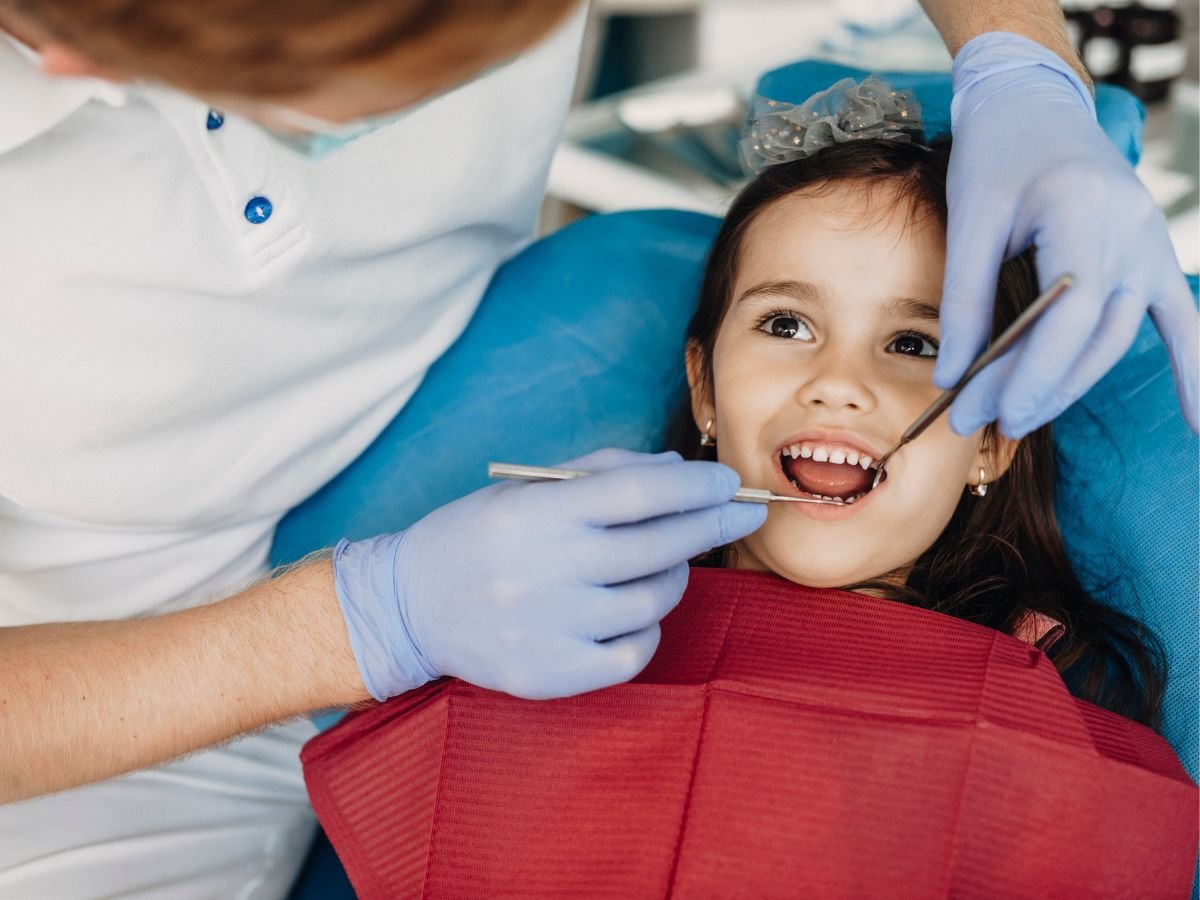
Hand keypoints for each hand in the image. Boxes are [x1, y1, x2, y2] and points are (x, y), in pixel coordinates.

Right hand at [331, 448, 764, 700]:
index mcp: (536, 514)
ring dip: (673, 577)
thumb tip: (681, 471)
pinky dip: (647, 629)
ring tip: (659, 564)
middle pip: (657, 547)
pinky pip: (633, 653)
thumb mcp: (527, 488)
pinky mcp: (550, 675)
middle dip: (710, 526)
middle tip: (739, 514)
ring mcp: (547, 628)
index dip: (694, 488)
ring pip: (652, 602)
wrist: (410, 606)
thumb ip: (604, 473)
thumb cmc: (477, 536)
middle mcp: (543, 571)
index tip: (729, 483)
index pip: (636, 495)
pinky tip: (632, 611)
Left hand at [938, 32, 1198, 437]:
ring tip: (1014, 419)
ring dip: (1068, 386)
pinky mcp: (1153, 256)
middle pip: (1090, 336)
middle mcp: (1132, 232)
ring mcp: (1150, 245)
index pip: (1066, 315)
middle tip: (978, 424)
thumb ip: (963, 298)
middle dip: (1033, 388)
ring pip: (1116, 338)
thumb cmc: (995, 156)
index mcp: (1085, 213)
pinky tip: (1198, 425)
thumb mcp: (969, 218)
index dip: (1026, 373)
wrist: (1034, 105)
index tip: (980, 412)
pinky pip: (1182, 321)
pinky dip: (1193, 370)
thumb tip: (952, 378)